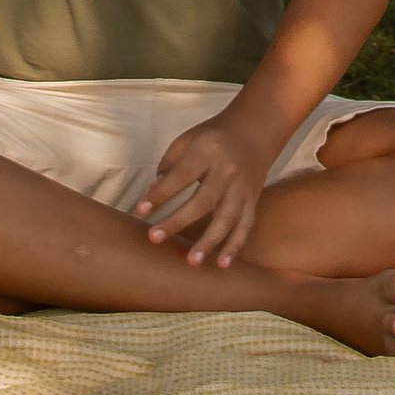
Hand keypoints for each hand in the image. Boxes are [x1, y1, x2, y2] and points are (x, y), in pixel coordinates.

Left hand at [133, 100, 272, 266]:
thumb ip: (169, 165)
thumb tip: (152, 193)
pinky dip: (235, 246)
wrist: (254, 130)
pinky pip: (245, 226)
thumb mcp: (188, 140)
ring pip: (228, 218)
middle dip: (177, 221)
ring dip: (209, 242)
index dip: (160, 194)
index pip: (181, 176)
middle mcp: (228, 169)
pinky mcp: (253, 199)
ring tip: (191, 262)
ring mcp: (243, 187)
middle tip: (154, 238)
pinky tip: (223, 265)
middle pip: (203, 201)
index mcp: (209, 150)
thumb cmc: (213, 136)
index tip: (140, 210)